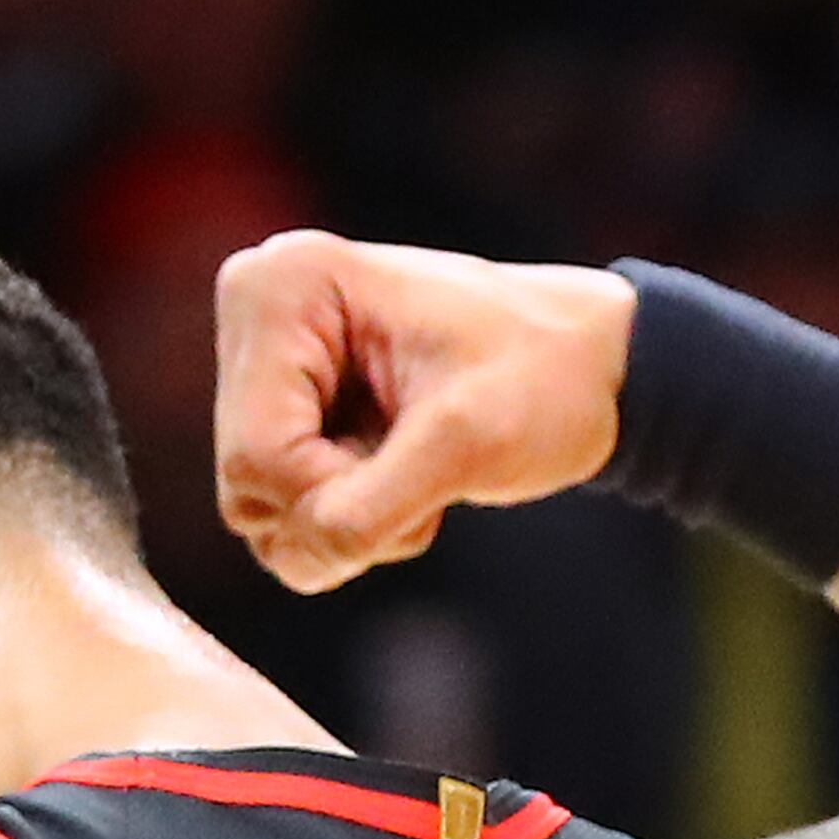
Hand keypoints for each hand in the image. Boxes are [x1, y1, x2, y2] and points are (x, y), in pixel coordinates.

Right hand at [214, 232, 634, 593]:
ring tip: (421, 476)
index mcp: (281, 287)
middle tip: (425, 480)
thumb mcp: (467, 444)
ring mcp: (264, 366)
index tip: (422, 466)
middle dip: (339, 512)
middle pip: (246, 488)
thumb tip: (302, 552)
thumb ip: (371, 509)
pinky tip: (403, 476)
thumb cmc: (545, 377)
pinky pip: (280, 514)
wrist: (592, 366)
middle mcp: (254, 315)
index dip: (333, 496)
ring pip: (259, 512)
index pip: (256, 455)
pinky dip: (345, 523)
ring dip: (346, 526)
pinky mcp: (285, 410)